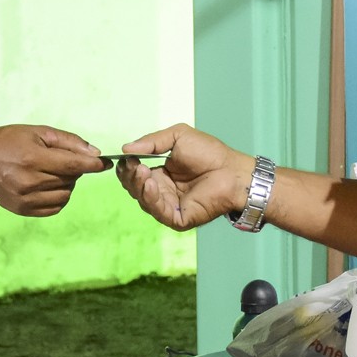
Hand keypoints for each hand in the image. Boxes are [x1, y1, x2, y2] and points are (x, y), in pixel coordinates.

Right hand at [0, 124, 106, 216]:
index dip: (93, 165)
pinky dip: (58, 197)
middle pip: (70, 180)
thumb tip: (95, 154)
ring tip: (51, 173)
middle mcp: (29, 182)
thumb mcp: (39, 132)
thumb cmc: (11, 141)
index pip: (74, 166)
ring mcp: (25, 199)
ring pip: (65, 195)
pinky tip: (47, 186)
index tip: (105, 163)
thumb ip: (69, 142)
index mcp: (33, 159)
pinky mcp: (22, 210)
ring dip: (66, 184)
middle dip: (74, 170)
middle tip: (60, 160)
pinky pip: (55, 208)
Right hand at [115, 123, 253, 230]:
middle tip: (135, 164)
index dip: (128, 167)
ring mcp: (170, 207)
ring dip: (139, 185)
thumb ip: (152, 142)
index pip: (135, 175)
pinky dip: (151, 198)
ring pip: (143, 201)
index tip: (126, 157)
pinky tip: (151, 184)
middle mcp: (163, 192)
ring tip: (143, 171)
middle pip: (135, 189)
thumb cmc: (210, 153)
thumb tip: (125, 148)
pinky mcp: (178, 218)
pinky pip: (158, 212)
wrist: (231, 170)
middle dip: (131, 177)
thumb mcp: (177, 137)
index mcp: (161, 175)